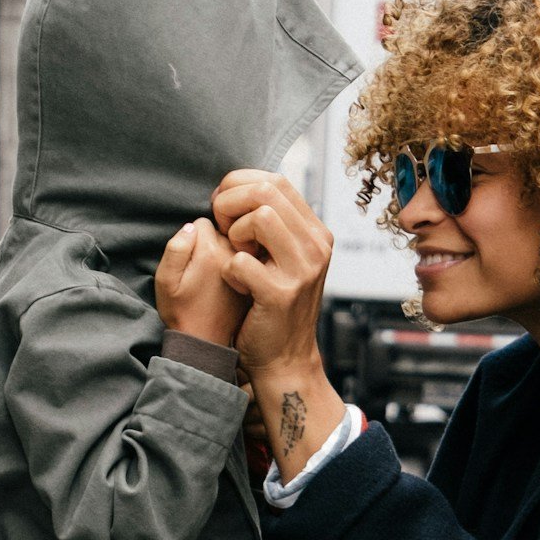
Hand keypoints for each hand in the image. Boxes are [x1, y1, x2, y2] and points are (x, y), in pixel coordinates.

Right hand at [155, 217, 247, 350]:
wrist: (207, 343)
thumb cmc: (181, 311)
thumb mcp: (166, 281)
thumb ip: (176, 248)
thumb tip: (192, 226)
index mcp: (210, 250)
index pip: (203, 222)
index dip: (192, 239)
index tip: (191, 261)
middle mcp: (234, 253)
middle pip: (224, 228)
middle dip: (212, 241)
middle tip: (203, 270)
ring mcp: (250, 264)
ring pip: (238, 242)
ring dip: (228, 252)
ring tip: (216, 278)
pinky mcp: (259, 276)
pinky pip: (249, 257)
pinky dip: (242, 264)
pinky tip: (232, 283)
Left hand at [210, 171, 333, 375]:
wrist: (284, 359)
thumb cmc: (272, 305)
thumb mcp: (283, 258)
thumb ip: (273, 225)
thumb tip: (241, 187)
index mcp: (316, 232)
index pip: (276, 180)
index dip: (239, 185)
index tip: (224, 208)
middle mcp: (316, 247)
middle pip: (266, 190)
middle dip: (230, 202)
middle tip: (223, 229)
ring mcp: (303, 270)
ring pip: (260, 216)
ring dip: (234, 233)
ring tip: (235, 254)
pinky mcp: (281, 294)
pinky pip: (241, 260)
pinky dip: (229, 270)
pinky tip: (237, 284)